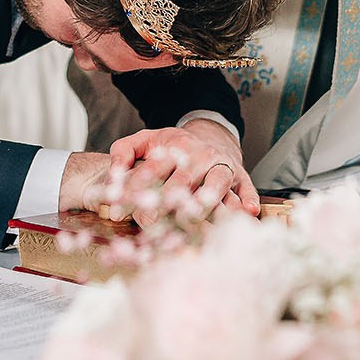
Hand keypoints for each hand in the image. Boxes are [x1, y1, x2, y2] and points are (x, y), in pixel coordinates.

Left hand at [95, 119, 258, 222]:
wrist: (213, 138)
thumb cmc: (175, 148)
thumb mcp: (146, 141)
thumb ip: (123, 153)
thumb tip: (112, 179)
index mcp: (174, 147)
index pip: (151, 169)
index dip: (133, 191)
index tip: (116, 212)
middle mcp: (200, 156)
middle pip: (182, 180)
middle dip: (165, 202)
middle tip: (148, 222)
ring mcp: (222, 166)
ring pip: (217, 184)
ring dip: (206, 202)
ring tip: (191, 218)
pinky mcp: (241, 177)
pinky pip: (247, 189)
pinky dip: (247, 200)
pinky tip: (246, 211)